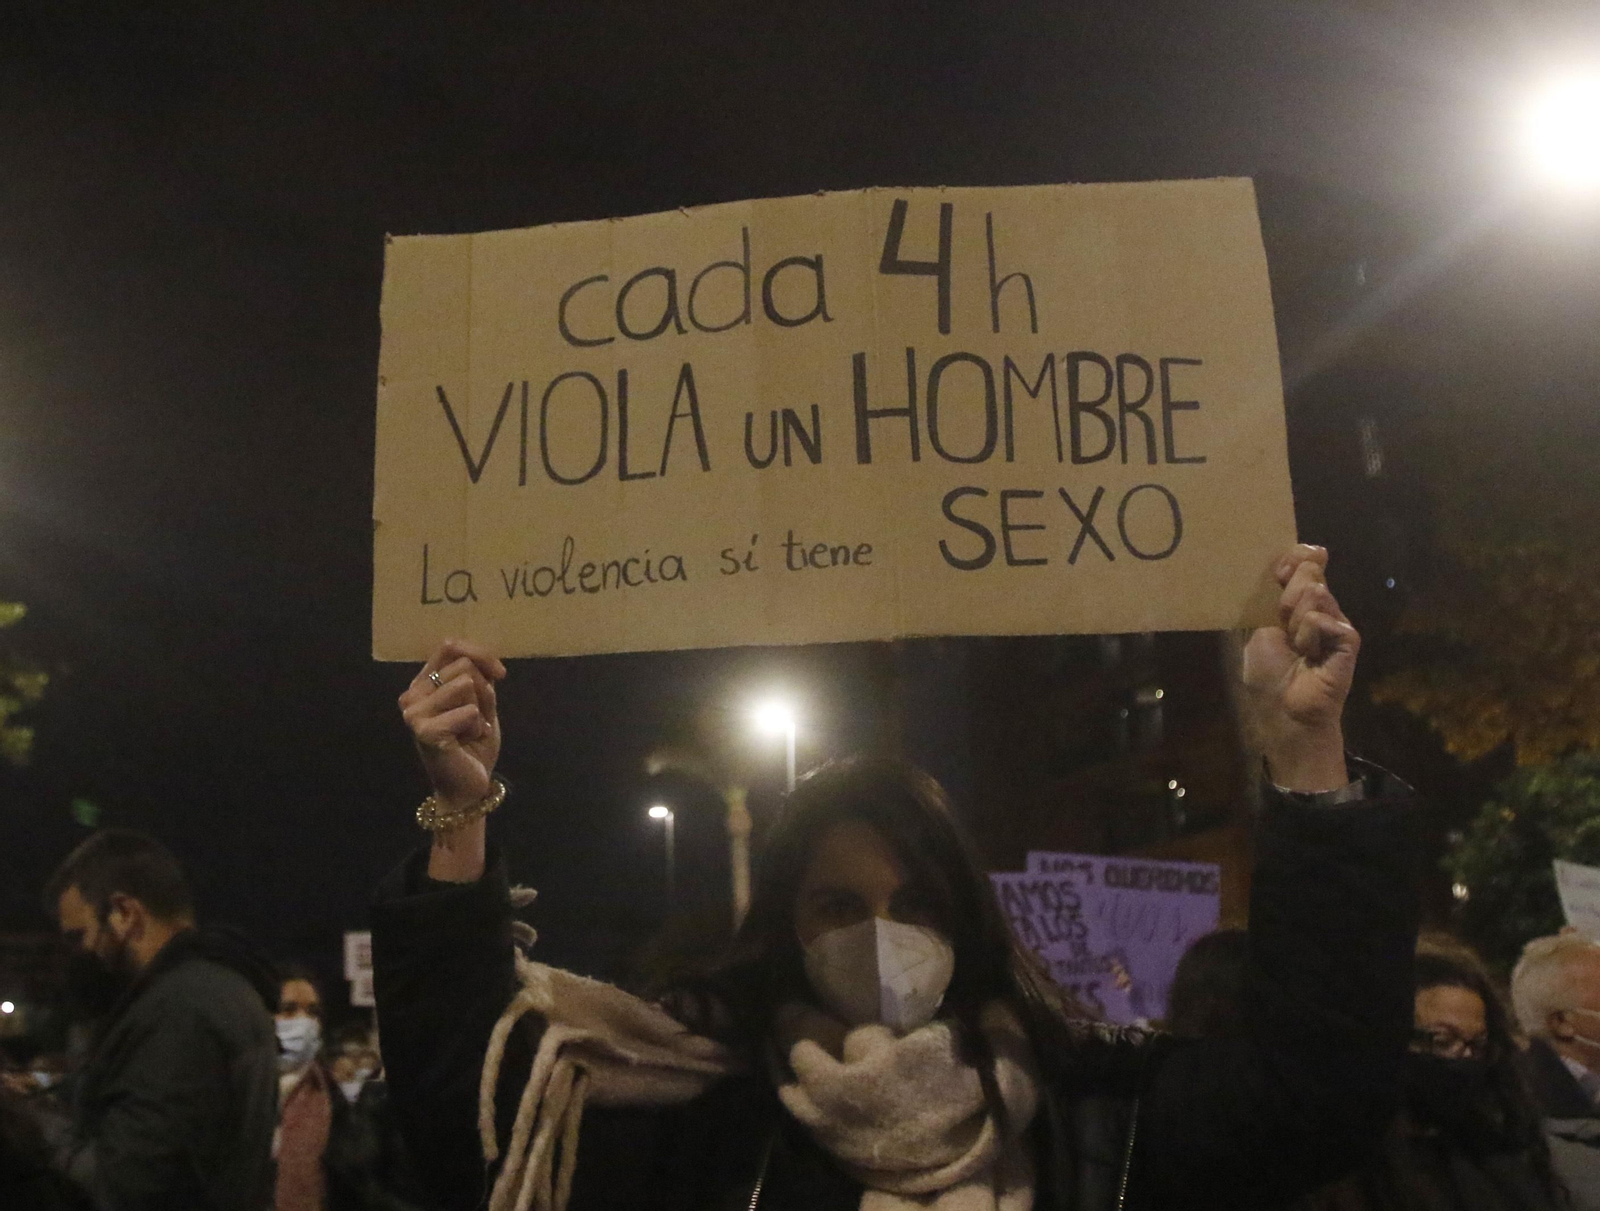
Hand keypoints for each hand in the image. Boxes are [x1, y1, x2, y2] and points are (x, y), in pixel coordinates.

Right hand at [399, 639, 506, 809]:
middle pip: (464, 667)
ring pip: (466, 685)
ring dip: (480, 711)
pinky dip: (477, 726)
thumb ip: (481, 678)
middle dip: (483, 692)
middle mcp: (412, 694)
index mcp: (423, 683)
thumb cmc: (473, 743)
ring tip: (469, 731)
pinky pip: (469, 710)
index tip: (500, 674)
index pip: (450, 646)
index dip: (481, 654)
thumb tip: (491, 665)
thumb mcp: (482, 702)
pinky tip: (466, 742)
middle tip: (475, 719)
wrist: (468, 785)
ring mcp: (414, 713)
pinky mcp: (424, 731)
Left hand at [1242, 545, 1357, 791]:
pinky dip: (1308, 637)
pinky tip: (1310, 657)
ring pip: (1315, 594)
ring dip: (1294, 621)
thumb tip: (1294, 563)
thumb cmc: (1268, 673)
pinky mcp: (1349, 638)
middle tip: (1283, 624)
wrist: (1284, 709)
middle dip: (1289, 594)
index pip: (1304, 565)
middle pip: (1309, 574)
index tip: (1283, 567)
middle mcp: (1321, 608)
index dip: (1295, 558)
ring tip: (1296, 647)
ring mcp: (1337, 622)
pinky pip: (1321, 620)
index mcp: (1298, 604)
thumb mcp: (1259, 629)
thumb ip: (1272, 598)